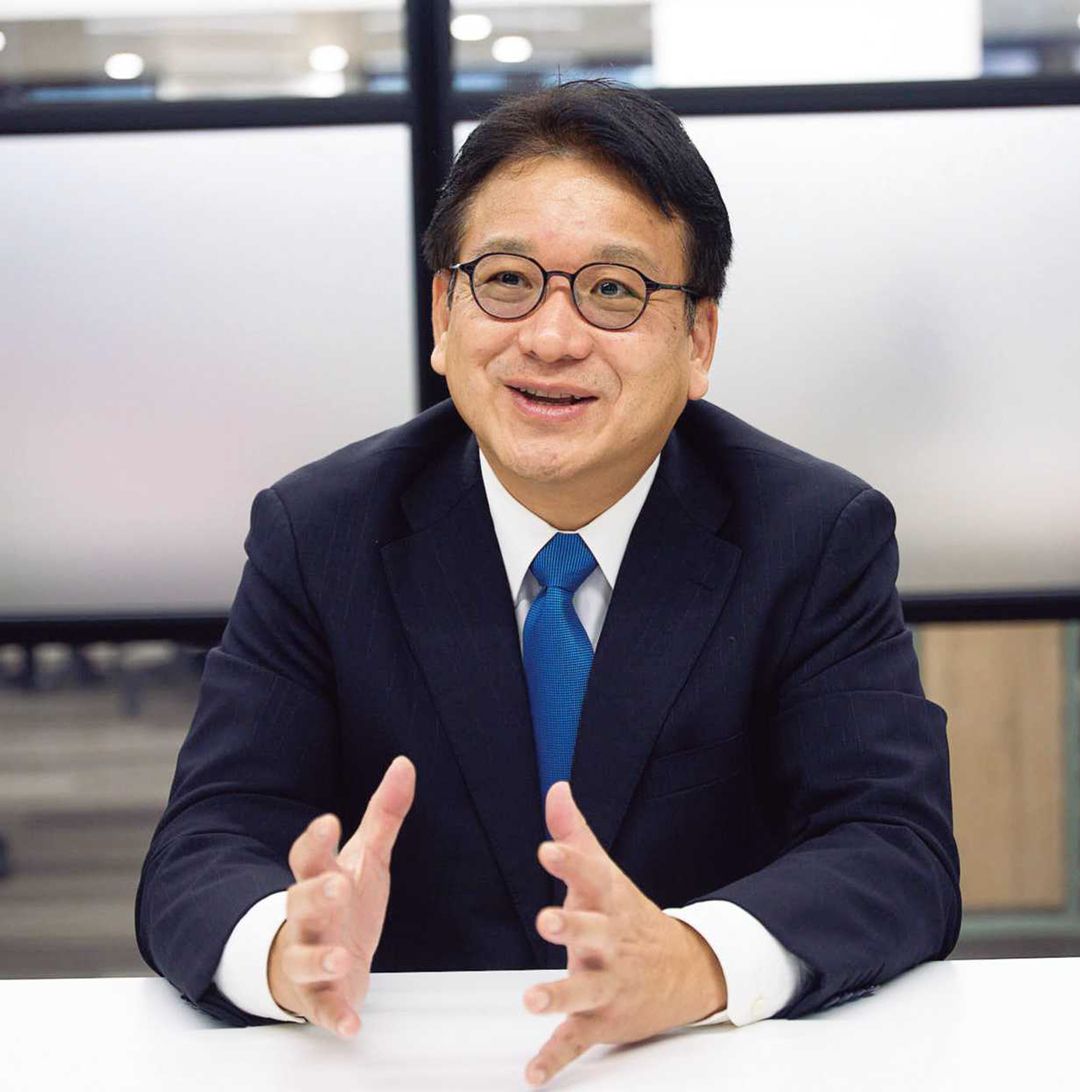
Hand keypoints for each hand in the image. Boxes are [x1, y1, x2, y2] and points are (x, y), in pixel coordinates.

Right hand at [267, 755, 414, 1035]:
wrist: (318, 960)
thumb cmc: (341, 902)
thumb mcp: (365, 857)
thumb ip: (384, 814)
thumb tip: (404, 763)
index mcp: (319, 878)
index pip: (307, 856)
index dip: (315, 840)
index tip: (326, 821)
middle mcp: (306, 918)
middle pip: (300, 904)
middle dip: (315, 895)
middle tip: (335, 887)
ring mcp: (307, 958)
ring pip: (305, 957)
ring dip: (322, 958)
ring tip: (343, 957)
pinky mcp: (317, 997)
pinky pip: (322, 1008)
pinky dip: (335, 1015)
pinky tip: (351, 1024)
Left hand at [522, 781, 726, 1085]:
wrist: (686, 972)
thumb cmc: (629, 917)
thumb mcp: (605, 876)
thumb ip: (575, 835)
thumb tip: (555, 787)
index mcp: (610, 904)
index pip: (591, 878)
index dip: (570, 863)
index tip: (547, 850)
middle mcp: (611, 944)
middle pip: (592, 934)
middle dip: (570, 927)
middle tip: (546, 920)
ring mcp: (608, 986)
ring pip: (583, 991)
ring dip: (558, 995)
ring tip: (531, 998)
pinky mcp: (602, 1022)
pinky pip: (577, 1042)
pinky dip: (555, 1060)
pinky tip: (532, 1075)